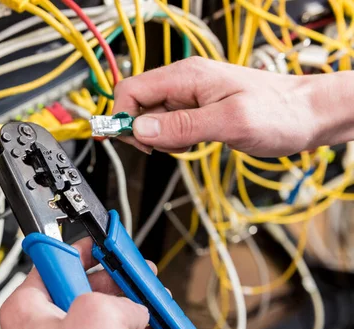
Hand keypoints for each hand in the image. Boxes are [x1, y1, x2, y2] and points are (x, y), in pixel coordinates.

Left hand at [0, 237, 160, 328]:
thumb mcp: (96, 317)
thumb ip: (117, 299)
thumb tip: (133, 307)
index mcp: (29, 306)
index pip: (55, 260)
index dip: (84, 247)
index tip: (106, 239)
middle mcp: (43, 328)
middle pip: (85, 288)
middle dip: (118, 281)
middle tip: (140, 273)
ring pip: (105, 319)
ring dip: (134, 310)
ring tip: (157, 301)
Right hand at [113, 57, 353, 156]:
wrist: (307, 115)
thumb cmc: (279, 113)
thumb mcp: (229, 122)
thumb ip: (182, 126)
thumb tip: (141, 128)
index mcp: (186, 77)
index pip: (131, 90)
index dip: (123, 117)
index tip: (132, 142)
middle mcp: (183, 83)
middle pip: (137, 104)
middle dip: (141, 131)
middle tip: (162, 149)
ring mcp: (189, 96)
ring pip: (151, 117)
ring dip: (158, 138)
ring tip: (186, 145)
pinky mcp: (196, 110)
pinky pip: (168, 124)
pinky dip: (172, 139)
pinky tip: (192, 143)